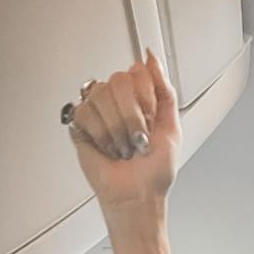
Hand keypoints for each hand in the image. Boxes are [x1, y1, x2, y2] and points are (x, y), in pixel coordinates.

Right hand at [69, 50, 180, 214]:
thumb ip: (165, 90)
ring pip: (100, 96)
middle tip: (137, 137)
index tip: (151, 118)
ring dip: (117, 129)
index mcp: (140, 98)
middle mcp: (118, 101)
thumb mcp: (172, 129)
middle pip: (118, 81)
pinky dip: (100, 135)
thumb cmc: (155, 172)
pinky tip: (107, 148)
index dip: (145, 96)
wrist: (137, 196)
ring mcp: (98, 111)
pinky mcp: (81, 124)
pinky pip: (84, 112)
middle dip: (132, 116)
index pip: (136, 71)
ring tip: (123, 146)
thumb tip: (151, 58)